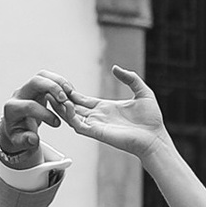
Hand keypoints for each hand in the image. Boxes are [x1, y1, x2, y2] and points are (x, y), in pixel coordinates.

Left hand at [0, 71, 78, 166]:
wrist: (16, 126)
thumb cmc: (18, 134)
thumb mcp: (20, 142)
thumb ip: (26, 141)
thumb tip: (33, 139)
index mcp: (12, 108)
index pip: (29, 105)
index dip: (44, 113)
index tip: (56, 123)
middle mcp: (19, 94)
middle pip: (35, 82)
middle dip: (52, 87)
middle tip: (65, 98)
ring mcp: (28, 88)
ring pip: (42, 76)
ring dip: (58, 81)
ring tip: (70, 93)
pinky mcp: (37, 86)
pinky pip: (48, 78)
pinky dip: (60, 82)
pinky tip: (69, 93)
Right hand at [54, 65, 169, 160]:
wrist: (155, 138)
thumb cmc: (151, 119)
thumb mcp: (142, 92)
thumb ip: (130, 78)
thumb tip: (115, 68)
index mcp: (105, 108)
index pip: (82, 100)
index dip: (71, 93)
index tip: (62, 84)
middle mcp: (98, 117)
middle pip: (72, 108)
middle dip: (61, 99)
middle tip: (50, 89)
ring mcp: (96, 125)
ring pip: (71, 116)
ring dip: (61, 107)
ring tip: (53, 96)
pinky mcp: (97, 133)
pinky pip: (78, 124)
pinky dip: (69, 116)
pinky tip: (67, 105)